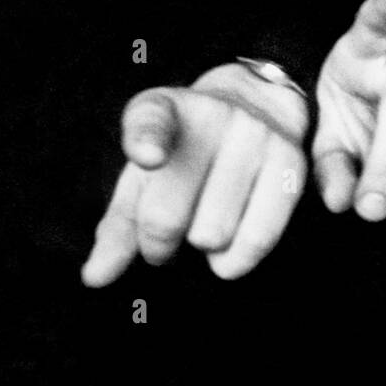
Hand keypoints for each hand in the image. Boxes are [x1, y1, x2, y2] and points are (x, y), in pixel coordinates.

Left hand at [81, 63, 308, 286]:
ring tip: (202, 227)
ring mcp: (254, 134)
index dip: (147, 141)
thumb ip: (119, 226)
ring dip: (201, 247)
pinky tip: (226, 254)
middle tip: (163, 240)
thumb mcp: (143, 178)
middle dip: (157, 244)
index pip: (151, 121)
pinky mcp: (290, 161)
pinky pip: (259, 237)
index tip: (148, 157)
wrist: (255, 107)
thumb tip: (95, 277)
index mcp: (164, 108)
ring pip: (212, 234)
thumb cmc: (185, 154)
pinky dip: (235, 260)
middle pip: (167, 214)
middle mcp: (213, 113)